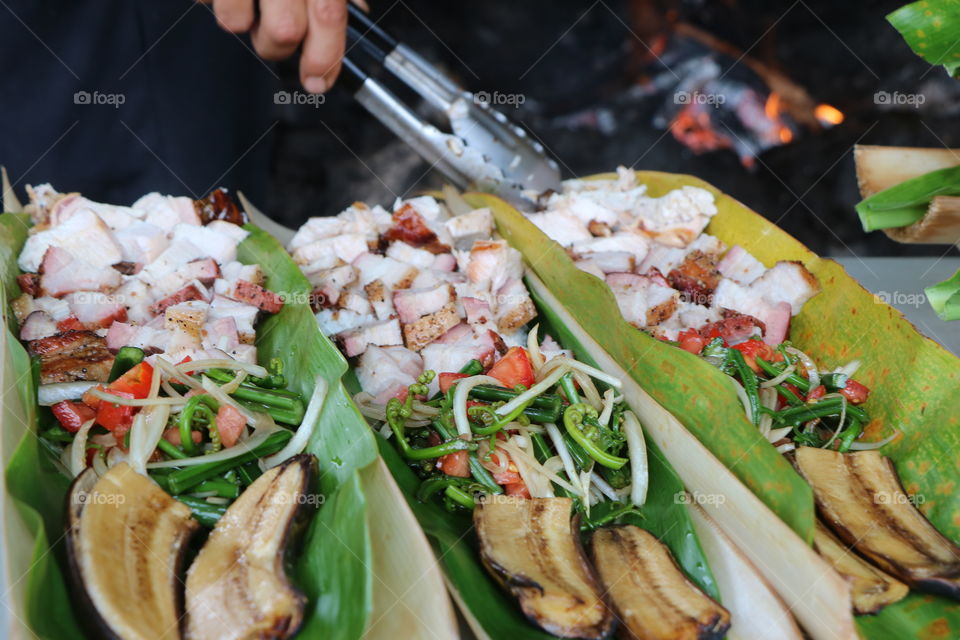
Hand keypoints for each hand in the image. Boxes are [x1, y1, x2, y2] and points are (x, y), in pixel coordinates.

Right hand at [203, 0, 352, 93]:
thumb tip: (353, 20)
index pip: (329, 16)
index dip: (325, 58)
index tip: (317, 82)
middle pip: (283, 30)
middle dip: (278, 45)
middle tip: (275, 28)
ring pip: (236, 22)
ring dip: (240, 20)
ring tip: (248, 2)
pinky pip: (204, 2)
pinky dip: (211, 0)